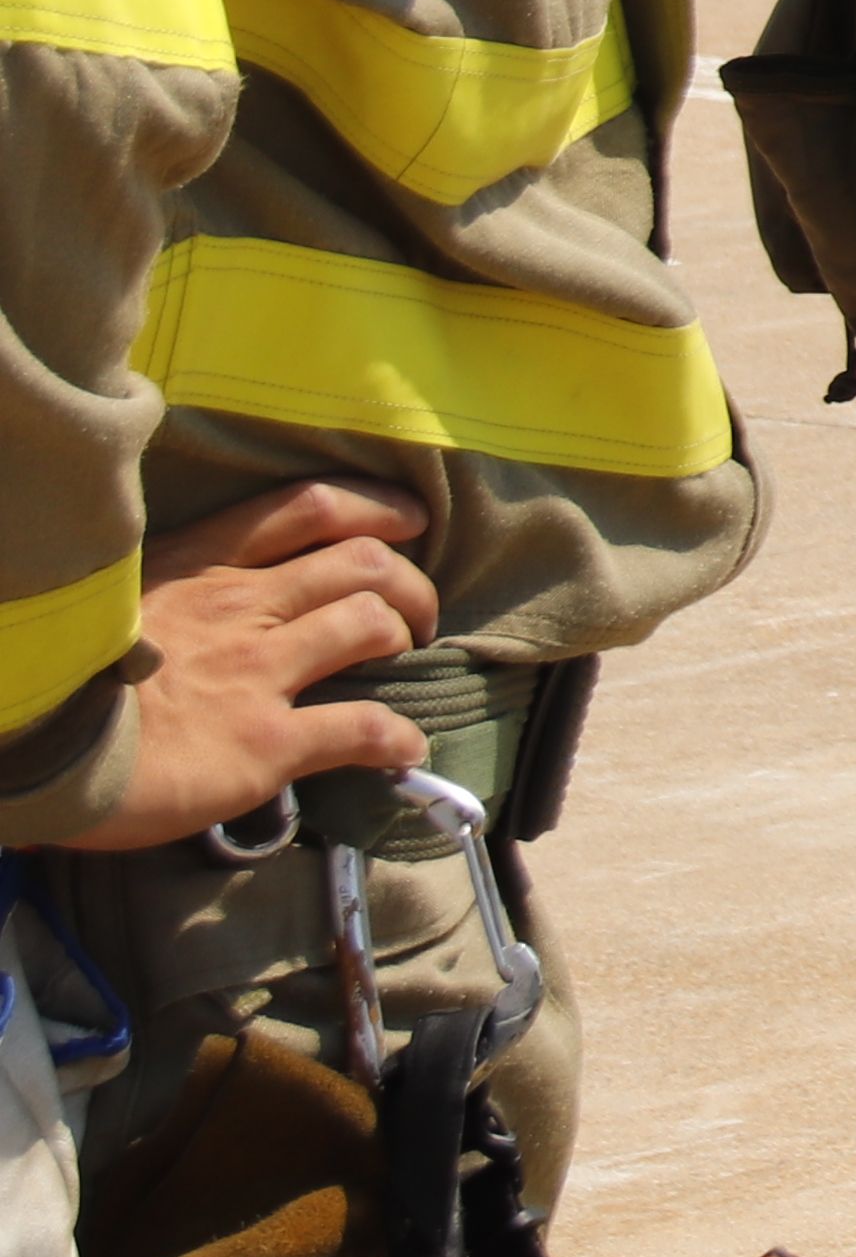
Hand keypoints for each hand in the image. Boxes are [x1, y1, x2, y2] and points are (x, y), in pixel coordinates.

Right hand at [58, 477, 436, 853]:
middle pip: (362, 561)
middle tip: (415, 610)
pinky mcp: (263, 740)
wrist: (26, 747)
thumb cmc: (59, 676)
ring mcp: (255, 671)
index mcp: (197, 566)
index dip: (372, 507)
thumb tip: (223, 591)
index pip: (304, 509)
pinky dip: (395, 737)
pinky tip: (404, 749)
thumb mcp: (113, 605)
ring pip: (369, 624)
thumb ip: (175, 591)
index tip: (408, 519)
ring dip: (405, 634)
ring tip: (405, 656)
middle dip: (409, 580)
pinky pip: (358, 728)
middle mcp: (238, 606)